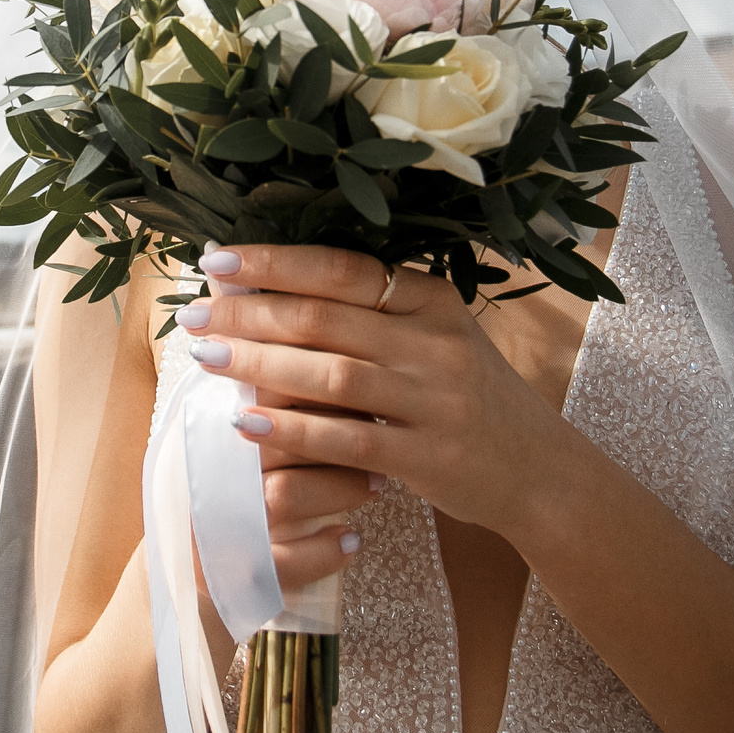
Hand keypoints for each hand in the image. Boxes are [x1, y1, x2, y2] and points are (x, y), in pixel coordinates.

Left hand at [181, 244, 575, 541]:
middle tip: (194, 311)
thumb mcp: (438, 340)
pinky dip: (291, 429)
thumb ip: (376, 315)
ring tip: (206, 357)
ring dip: (258, 363)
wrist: (539, 472)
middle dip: (250, 311)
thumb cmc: (468, 399)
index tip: (218, 260)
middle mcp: (437, 342)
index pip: (342, 268)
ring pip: (329, 373)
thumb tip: (277, 287)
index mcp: (434, 300)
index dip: (275, 262)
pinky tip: (244, 420)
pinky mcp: (428, 455)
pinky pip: (345, 438)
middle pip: (325, 316)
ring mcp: (435, 399)